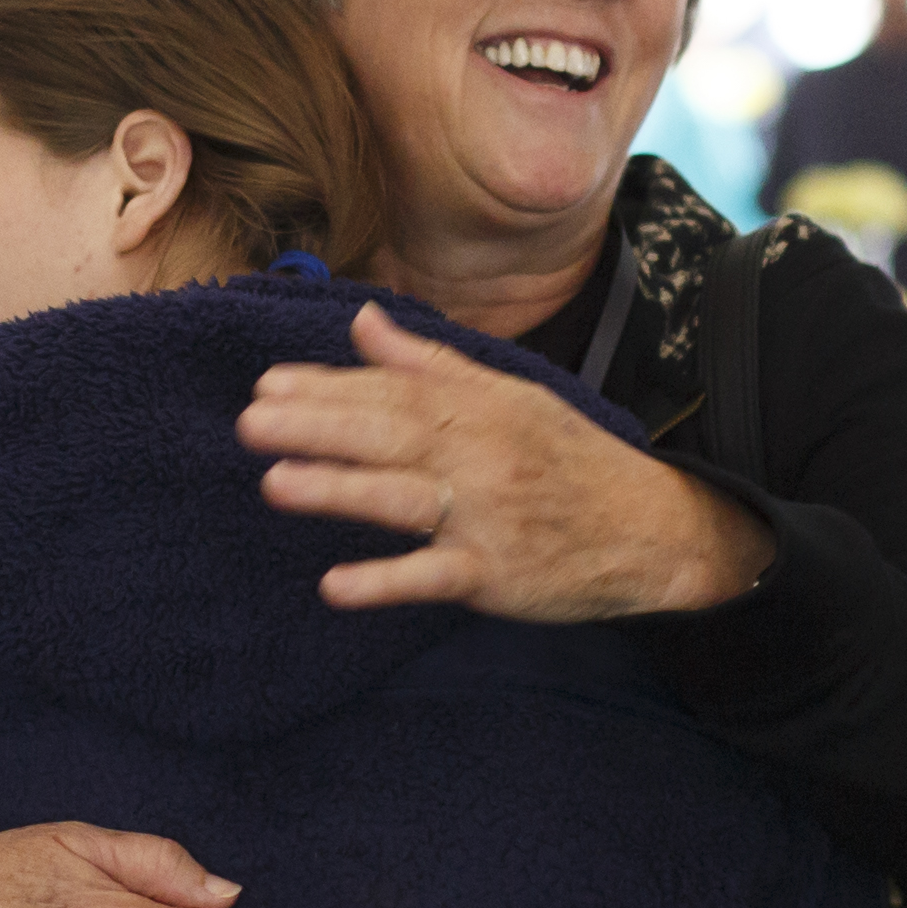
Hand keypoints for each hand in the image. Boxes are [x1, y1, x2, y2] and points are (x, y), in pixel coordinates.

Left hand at [239, 302, 772, 620]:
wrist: (654, 530)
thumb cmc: (572, 461)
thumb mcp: (511, 397)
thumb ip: (431, 364)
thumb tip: (362, 320)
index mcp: (481, 410)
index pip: (395, 392)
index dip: (331, 388)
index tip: (268, 383)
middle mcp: (481, 457)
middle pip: (392, 436)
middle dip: (319, 427)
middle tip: (251, 421)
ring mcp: (489, 517)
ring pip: (406, 499)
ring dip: (341, 491)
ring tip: (274, 484)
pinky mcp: (497, 575)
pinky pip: (436, 577)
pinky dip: (388, 582)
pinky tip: (336, 587)